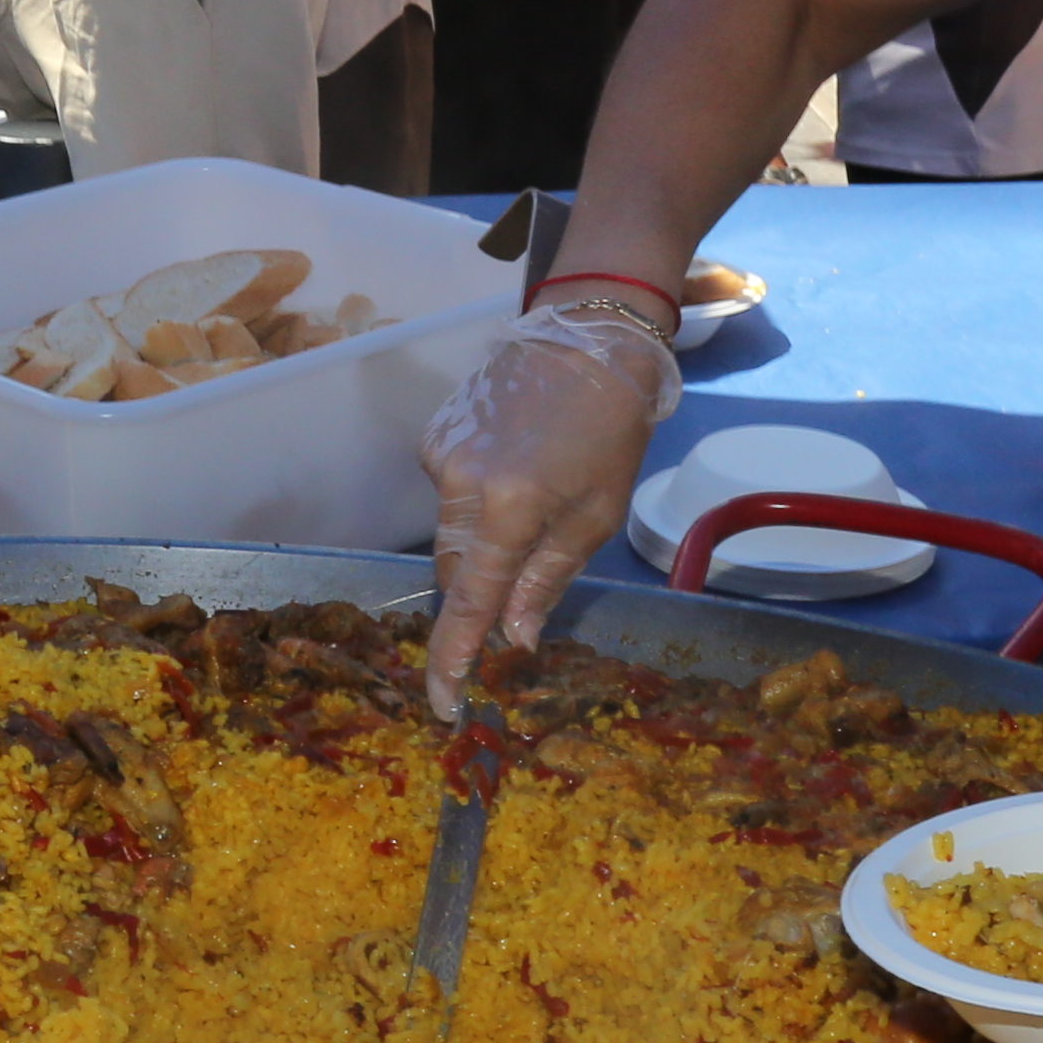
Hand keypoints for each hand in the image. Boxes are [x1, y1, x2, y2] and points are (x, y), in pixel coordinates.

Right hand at [419, 301, 683, 712]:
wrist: (587, 339)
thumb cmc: (608, 433)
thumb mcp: (595, 517)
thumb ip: (545, 580)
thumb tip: (514, 639)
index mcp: (506, 508)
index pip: (469, 602)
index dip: (453, 658)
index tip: (445, 703)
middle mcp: (457, 483)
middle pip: (453, 570)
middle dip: (479, 594)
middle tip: (514, 600)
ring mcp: (439, 455)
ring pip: (449, 532)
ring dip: (482, 544)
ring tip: (534, 506)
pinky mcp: (434, 434)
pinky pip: (449, 494)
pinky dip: (476, 502)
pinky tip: (516, 470)